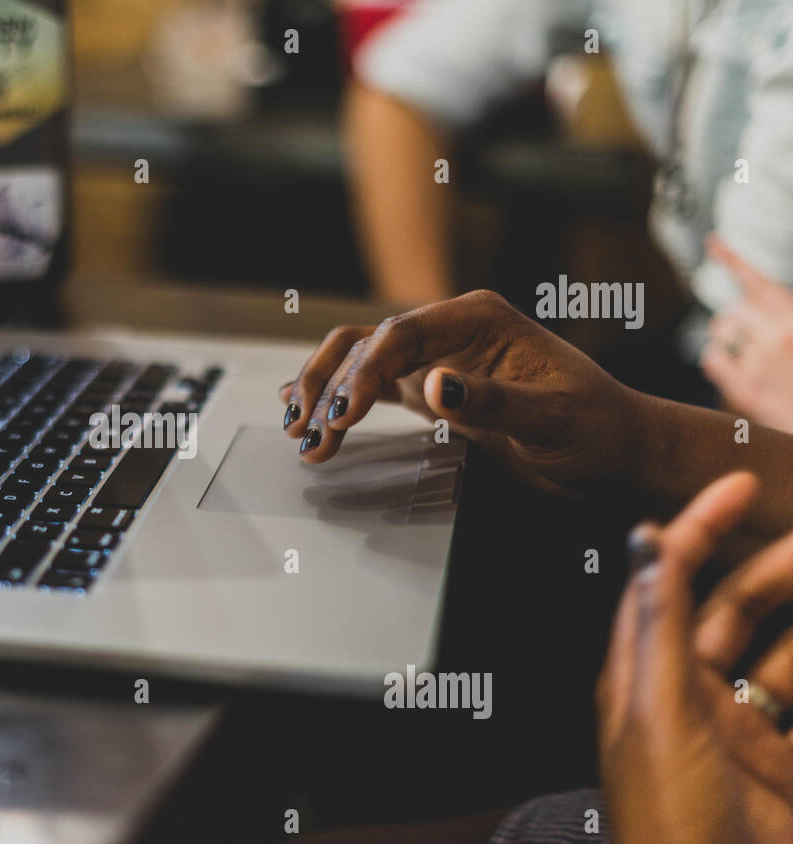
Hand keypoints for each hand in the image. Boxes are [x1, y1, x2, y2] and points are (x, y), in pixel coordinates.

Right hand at [278, 290, 647, 497]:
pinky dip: (338, 398)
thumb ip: (492, 401)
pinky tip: (307, 411)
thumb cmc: (597, 430)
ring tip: (300, 432)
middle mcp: (451, 329)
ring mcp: (438, 356)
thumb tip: (434, 386)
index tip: (343, 414)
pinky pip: (371, 383)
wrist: (616, 450)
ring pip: (359, 361)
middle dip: (330, 386)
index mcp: (479, 319)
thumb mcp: (552, 419)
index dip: (363, 372)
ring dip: (325, 394)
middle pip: (366, 344)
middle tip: (307, 429)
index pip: (400, 334)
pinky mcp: (432, 386)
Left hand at [598, 472, 792, 843]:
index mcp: (642, 680)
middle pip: (729, 610)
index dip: (697, 530)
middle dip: (771, 568)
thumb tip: (646, 546)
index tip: (736, 486)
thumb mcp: (661, 718)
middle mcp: (686, 699)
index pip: (663, 582)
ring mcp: (737, 732)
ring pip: (779, 653)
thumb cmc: (673, 829)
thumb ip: (657, 629)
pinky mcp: (779, 763)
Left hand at [701, 237, 792, 433]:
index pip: (758, 282)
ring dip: (729, 338)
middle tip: (743, 333)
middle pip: (734, 311)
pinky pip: (713, 358)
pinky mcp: (745, 390)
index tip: (712, 242)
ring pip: (723, 334)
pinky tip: (734, 366)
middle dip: (734, 320)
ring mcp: (761, 363)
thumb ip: (779, 315)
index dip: (733, 259)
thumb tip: (746, 305)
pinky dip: (718, 358)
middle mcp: (780, 336)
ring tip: (750, 353)